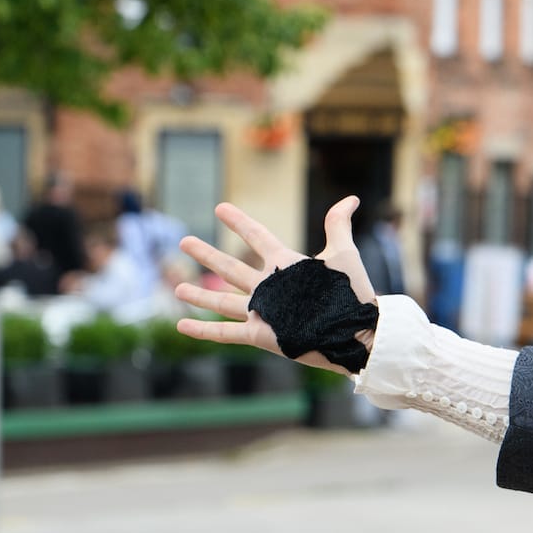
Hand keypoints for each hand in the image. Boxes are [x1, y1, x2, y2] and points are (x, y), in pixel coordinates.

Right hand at [174, 195, 377, 373]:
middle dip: (207, 255)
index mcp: (286, 266)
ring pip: (222, 301)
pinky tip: (182, 325)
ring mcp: (264, 312)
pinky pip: (225, 332)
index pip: (258, 238)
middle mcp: (270, 288)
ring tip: (177, 288)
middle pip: (231, 268)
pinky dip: (203, 329)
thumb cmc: (350, 293)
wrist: (355, 331)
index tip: (220, 208)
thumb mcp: (343, 254)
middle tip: (185, 241)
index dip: (240, 223)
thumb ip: (338, 225)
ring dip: (199, 295)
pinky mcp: (261, 335)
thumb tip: (352, 197)